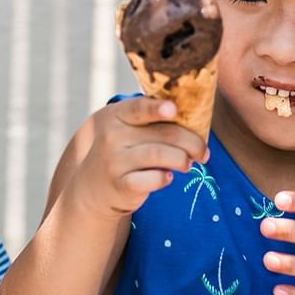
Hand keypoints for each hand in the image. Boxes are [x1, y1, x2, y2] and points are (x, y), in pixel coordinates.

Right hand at [71, 97, 208, 219]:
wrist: (92, 186)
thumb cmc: (122, 151)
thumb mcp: (126, 129)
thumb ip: (151, 120)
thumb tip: (195, 116)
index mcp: (116, 116)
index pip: (138, 107)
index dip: (157, 108)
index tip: (174, 109)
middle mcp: (112, 136)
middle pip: (164, 133)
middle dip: (192, 142)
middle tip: (202, 151)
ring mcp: (114, 161)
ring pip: (161, 155)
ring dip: (183, 160)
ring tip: (188, 164)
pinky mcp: (121, 185)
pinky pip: (153, 179)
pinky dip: (165, 178)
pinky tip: (167, 177)